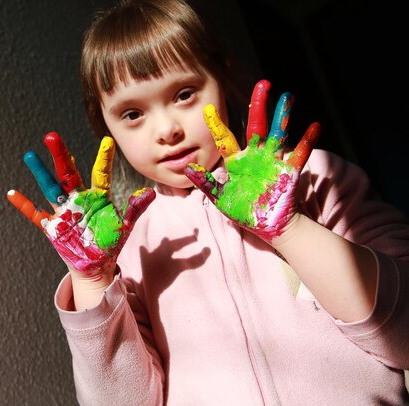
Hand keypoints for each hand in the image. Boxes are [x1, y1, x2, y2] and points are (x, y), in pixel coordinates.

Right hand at [7, 132, 154, 277]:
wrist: (95, 266)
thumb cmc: (109, 243)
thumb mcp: (123, 226)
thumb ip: (134, 209)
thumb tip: (150, 192)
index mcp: (96, 197)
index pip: (99, 174)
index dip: (103, 159)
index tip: (108, 141)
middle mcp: (78, 200)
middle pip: (67, 174)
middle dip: (60, 156)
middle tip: (52, 136)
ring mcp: (63, 212)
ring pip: (50, 188)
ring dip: (40, 173)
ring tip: (30, 155)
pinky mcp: (53, 227)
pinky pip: (35, 215)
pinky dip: (24, 206)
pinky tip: (12, 194)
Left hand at [184, 80, 319, 241]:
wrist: (268, 226)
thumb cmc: (244, 212)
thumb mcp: (220, 199)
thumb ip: (205, 183)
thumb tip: (187, 167)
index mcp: (237, 162)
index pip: (225, 139)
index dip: (216, 125)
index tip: (206, 109)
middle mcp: (256, 157)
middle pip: (256, 126)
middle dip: (259, 105)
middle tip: (263, 84)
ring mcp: (273, 163)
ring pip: (278, 134)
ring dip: (283, 116)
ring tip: (287, 96)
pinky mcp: (288, 173)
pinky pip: (299, 155)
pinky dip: (307, 142)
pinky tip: (315, 126)